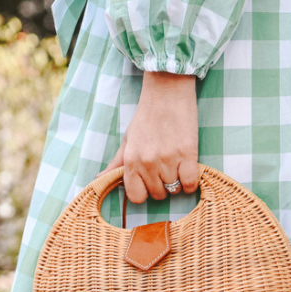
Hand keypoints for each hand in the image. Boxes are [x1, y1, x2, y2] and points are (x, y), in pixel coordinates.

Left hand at [104, 71, 199, 202]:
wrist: (167, 95)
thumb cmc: (147, 118)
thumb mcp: (128, 140)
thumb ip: (116, 163)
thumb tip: (99, 178)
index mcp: (131, 160)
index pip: (136, 196)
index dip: (145, 192)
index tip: (150, 182)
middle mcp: (148, 163)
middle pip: (158, 194)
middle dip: (163, 185)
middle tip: (166, 169)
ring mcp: (168, 159)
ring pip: (174, 189)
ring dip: (178, 181)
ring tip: (177, 165)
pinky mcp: (188, 154)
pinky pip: (190, 183)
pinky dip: (191, 182)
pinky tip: (188, 170)